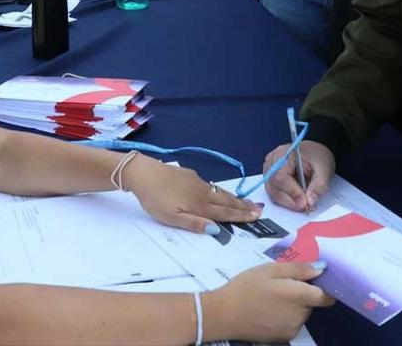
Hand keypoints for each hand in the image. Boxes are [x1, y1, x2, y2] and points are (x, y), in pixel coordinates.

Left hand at [124, 156, 260, 233]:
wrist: (143, 173)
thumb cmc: (155, 199)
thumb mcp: (171, 218)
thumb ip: (194, 223)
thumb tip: (216, 229)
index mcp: (199, 204)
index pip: (224, 212)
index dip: (240, 216)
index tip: (256, 216)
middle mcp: (202, 192)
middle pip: (226, 201)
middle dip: (243, 206)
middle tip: (258, 209)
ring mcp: (196, 181)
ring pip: (219, 192)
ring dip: (234, 198)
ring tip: (245, 202)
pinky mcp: (189, 175)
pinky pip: (210, 185)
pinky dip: (220, 191)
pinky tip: (220, 192)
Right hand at [205, 262, 332, 342]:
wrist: (223, 315)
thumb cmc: (246, 287)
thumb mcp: (270, 270)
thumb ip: (298, 269)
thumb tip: (321, 269)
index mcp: (299, 296)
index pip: (327, 296)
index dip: (324, 287)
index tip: (314, 280)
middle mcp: (300, 315)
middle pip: (311, 303)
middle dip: (301, 293)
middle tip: (280, 284)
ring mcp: (292, 329)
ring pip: (301, 313)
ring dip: (293, 305)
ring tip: (271, 297)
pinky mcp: (283, 338)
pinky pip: (292, 323)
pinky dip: (285, 316)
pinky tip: (268, 310)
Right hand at [262, 140, 335, 211]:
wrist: (314, 154)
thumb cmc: (317, 156)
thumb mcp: (324, 169)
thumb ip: (319, 185)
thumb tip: (310, 201)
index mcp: (283, 154)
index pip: (280, 176)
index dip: (292, 192)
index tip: (305, 202)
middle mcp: (271, 162)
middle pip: (274, 187)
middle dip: (291, 201)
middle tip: (307, 206)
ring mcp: (268, 171)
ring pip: (273, 194)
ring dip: (289, 202)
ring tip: (304, 203)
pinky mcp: (270, 179)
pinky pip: (274, 195)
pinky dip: (287, 201)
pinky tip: (298, 200)